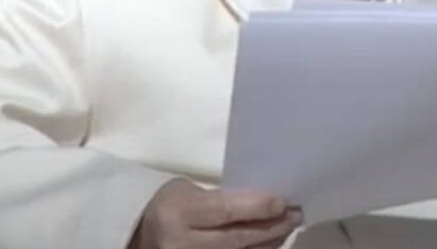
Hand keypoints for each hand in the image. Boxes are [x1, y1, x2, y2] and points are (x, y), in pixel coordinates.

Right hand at [128, 179, 302, 248]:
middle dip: (272, 227)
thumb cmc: (171, 207)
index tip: (283, 202)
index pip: (225, 211)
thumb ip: (223, 199)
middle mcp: (181, 244)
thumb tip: (268, 201)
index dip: (257, 207)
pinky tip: (269, 245)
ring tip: (286, 229)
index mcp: (177, 213)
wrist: (141, 238)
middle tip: (295, 215)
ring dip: (269, 244)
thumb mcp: (190, 193)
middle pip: (237, 239)